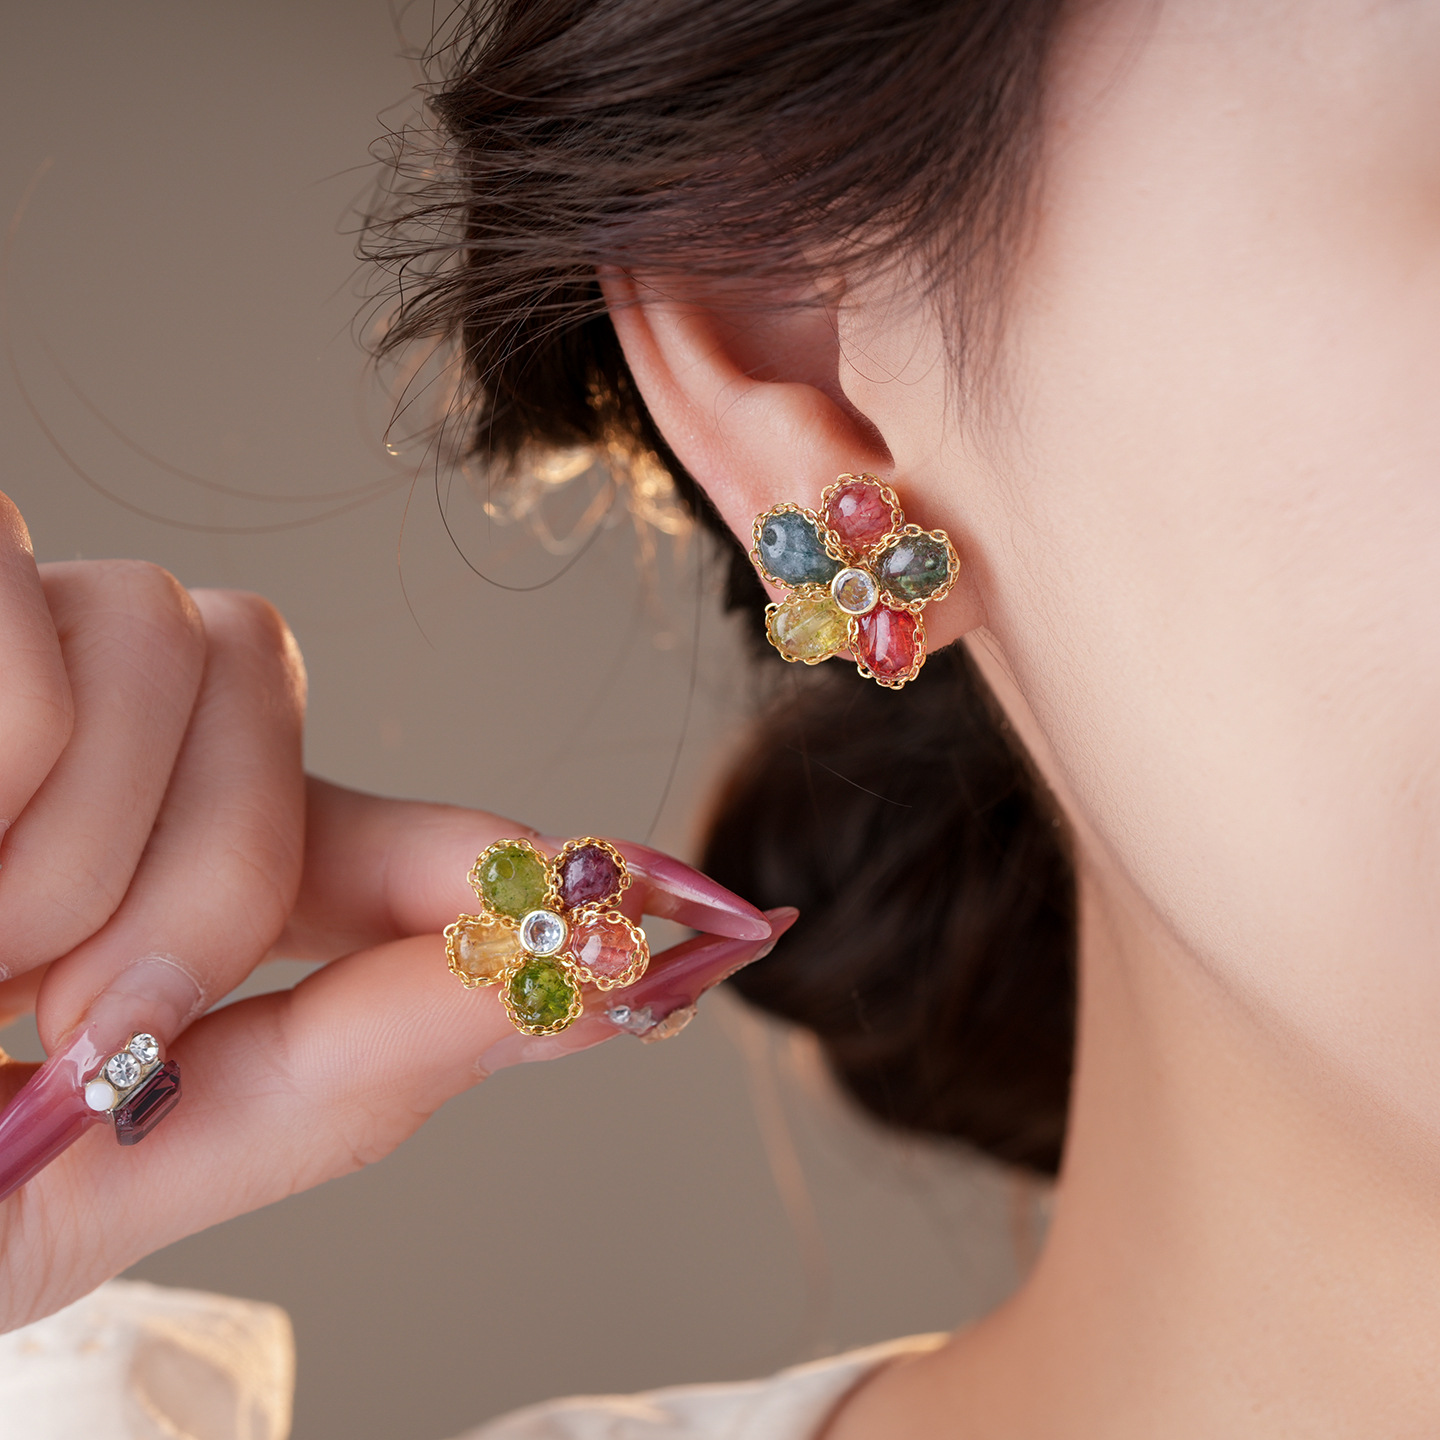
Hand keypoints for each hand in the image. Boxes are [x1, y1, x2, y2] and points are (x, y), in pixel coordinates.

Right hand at [0, 494, 785, 1331]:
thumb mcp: (86, 1169)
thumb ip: (324, 1082)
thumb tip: (558, 974)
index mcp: (125, 866)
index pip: (365, 830)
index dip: (503, 860)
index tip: (676, 915)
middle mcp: (69, 723)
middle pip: (278, 698)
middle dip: (204, 882)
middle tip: (61, 1015)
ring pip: (183, 639)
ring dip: (78, 853)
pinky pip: (46, 640)